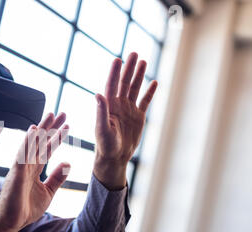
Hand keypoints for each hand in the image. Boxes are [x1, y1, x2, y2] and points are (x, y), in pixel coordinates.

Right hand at [0, 113, 69, 231]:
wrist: (10, 222)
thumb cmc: (25, 208)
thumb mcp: (48, 192)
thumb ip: (57, 178)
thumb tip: (68, 163)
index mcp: (35, 169)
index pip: (48, 149)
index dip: (57, 137)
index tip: (66, 125)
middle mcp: (28, 164)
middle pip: (41, 141)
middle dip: (51, 127)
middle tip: (62, 113)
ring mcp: (21, 167)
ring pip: (33, 144)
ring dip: (42, 129)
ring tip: (51, 115)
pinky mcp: (16, 172)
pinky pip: (23, 153)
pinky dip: (28, 142)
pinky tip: (34, 130)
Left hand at [93, 52, 157, 189]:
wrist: (115, 158)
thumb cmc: (105, 145)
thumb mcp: (102, 129)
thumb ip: (100, 112)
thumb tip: (97, 94)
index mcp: (108, 106)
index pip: (111, 85)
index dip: (114, 72)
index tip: (118, 59)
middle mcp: (118, 105)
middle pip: (124, 82)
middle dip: (129, 68)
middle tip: (134, 53)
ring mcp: (128, 110)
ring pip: (134, 88)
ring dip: (138, 75)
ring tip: (143, 61)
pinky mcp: (138, 117)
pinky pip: (144, 101)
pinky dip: (149, 92)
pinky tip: (154, 82)